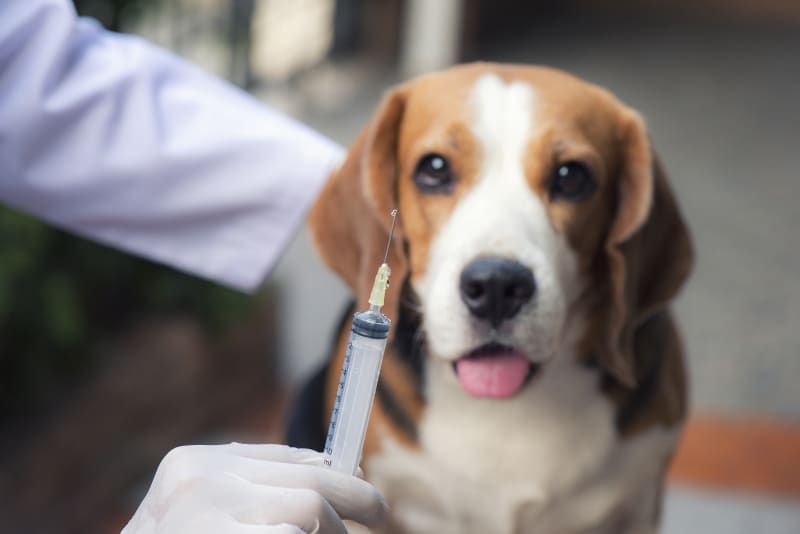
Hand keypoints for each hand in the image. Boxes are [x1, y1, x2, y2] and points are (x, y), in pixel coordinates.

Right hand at [121, 443, 387, 532]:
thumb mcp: (202, 512)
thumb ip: (253, 488)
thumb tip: (332, 468)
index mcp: (190, 466)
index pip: (283, 456)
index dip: (332, 469)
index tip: (359, 479)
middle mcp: (197, 484)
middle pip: (309, 481)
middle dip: (354, 498)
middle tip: (379, 513)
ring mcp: (205, 519)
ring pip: (311, 511)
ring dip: (335, 533)